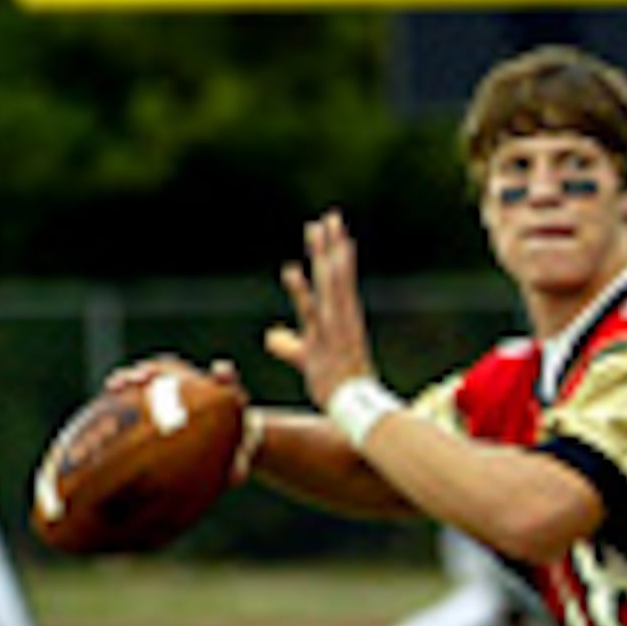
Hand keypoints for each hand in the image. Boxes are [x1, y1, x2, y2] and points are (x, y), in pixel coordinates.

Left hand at [265, 212, 379, 405]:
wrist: (356, 409)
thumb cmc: (334, 386)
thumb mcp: (307, 361)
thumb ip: (288, 345)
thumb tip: (270, 335)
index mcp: (339, 318)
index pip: (336, 279)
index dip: (332, 255)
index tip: (330, 231)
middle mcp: (341, 317)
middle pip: (336, 274)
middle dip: (332, 245)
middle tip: (330, 216)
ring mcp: (338, 326)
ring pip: (332, 284)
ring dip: (327, 255)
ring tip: (322, 229)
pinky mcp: (330, 339)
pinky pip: (319, 309)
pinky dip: (309, 288)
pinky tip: (299, 268)